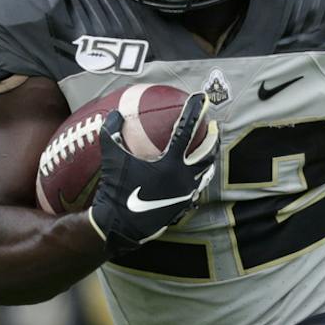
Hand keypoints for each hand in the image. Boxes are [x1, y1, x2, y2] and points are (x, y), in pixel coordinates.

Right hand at [85, 96, 217, 253]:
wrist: (120, 226)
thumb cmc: (116, 190)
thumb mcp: (111, 159)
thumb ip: (112, 133)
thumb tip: (116, 113)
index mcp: (170, 163)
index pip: (186, 130)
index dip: (194, 111)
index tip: (200, 99)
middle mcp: (184, 178)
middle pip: (207, 153)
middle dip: (213, 137)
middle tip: (213, 126)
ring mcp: (185, 194)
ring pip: (205, 173)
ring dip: (209, 159)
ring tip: (209, 150)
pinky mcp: (182, 207)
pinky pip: (194, 189)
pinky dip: (197, 179)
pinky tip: (194, 176)